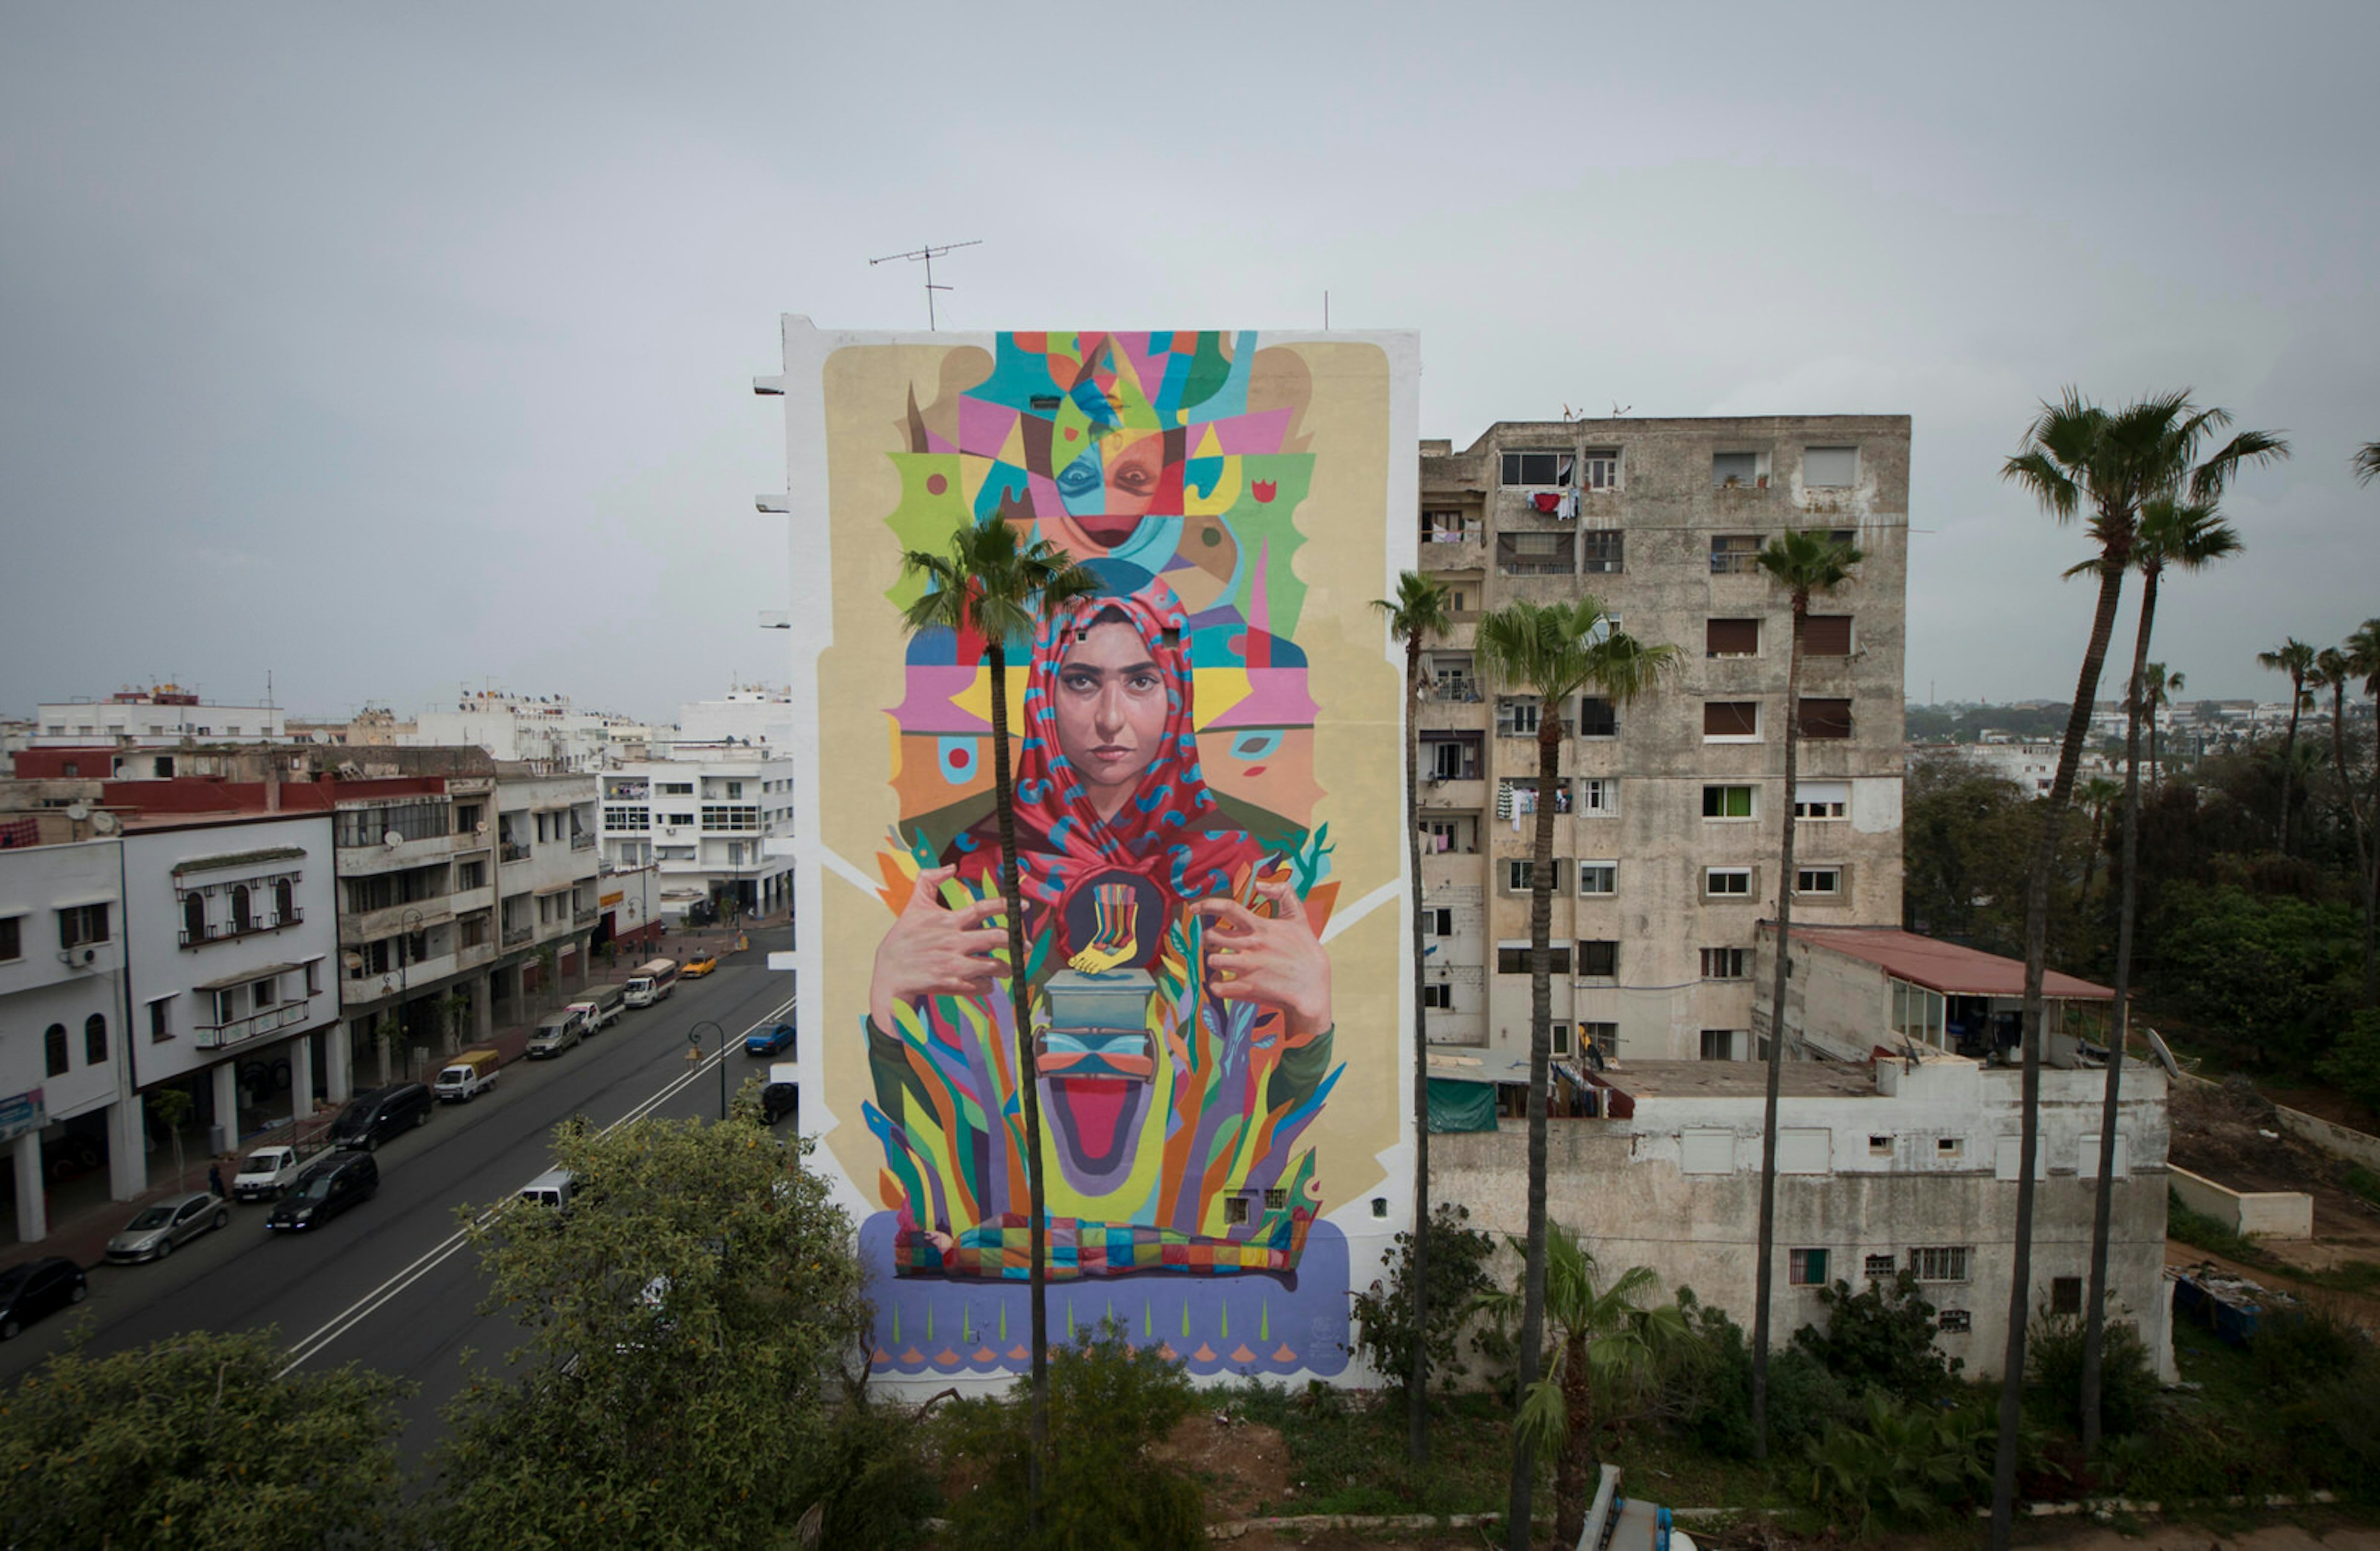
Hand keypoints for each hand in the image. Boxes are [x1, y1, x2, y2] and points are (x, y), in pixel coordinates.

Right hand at [870, 866, 1011, 1032]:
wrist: (888, 974)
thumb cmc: (902, 939)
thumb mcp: (913, 906)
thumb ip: (928, 881)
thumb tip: (951, 867)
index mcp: (948, 922)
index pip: (981, 908)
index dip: (1004, 905)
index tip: (1022, 905)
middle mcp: (953, 942)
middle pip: (995, 938)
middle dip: (1015, 940)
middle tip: (1024, 943)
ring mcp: (953, 965)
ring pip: (993, 965)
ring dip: (1005, 966)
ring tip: (1007, 966)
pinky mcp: (952, 985)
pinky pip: (981, 986)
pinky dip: (988, 984)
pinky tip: (986, 981)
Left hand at [1191, 873, 1331, 1043]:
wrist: (1314, 989)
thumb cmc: (1307, 952)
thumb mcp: (1299, 918)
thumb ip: (1284, 893)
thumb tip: (1259, 883)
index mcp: (1261, 928)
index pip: (1228, 908)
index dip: (1207, 904)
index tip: (1194, 907)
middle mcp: (1251, 947)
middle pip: (1211, 935)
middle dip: (1208, 938)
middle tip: (1214, 942)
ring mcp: (1247, 969)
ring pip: (1211, 960)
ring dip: (1213, 961)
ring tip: (1222, 962)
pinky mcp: (1246, 990)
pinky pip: (1216, 986)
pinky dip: (1216, 984)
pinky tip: (1224, 981)